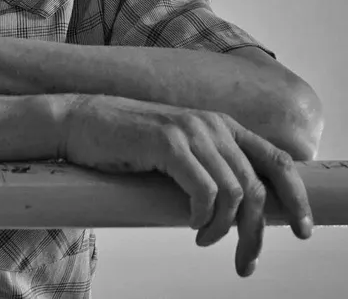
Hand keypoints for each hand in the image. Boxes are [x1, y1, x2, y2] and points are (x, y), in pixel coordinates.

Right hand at [61, 95, 312, 277]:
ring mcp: (190, 130)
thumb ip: (210, 165)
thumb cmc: (125, 143)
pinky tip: (190, 225)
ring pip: (236, 193)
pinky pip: (205, 191)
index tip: (304, 230)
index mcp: (220, 125)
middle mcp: (212, 123)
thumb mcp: (179, 151)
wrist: (80, 122)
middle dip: (257, 233)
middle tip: (244, 263)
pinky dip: (203, 217)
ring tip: (204, 240)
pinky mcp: (168, 142)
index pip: (277, 159)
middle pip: (258, 187)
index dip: (297, 197)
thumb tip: (240, 209)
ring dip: (224, 229)